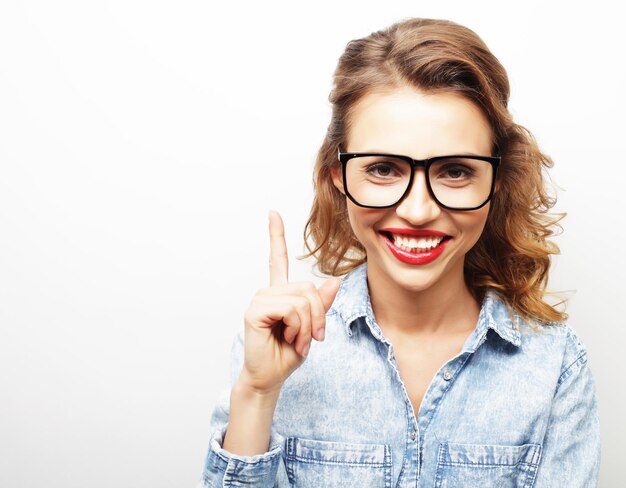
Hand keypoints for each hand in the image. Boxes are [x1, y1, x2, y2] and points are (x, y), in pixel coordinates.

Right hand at [238, 210, 340, 394]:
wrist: (270, 377)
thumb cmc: (288, 353)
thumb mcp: (312, 327)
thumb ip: (321, 304)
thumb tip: (334, 280)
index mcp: (280, 292)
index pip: (278, 258)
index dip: (276, 235)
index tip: (272, 212)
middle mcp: (269, 291)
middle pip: (309, 288)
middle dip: (318, 317)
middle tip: (313, 339)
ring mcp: (261, 299)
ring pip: (302, 300)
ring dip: (308, 327)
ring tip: (297, 341)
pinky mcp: (255, 310)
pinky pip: (291, 309)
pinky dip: (298, 328)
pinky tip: (288, 339)